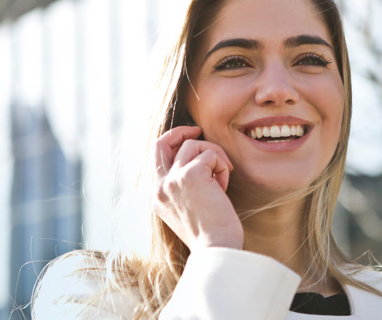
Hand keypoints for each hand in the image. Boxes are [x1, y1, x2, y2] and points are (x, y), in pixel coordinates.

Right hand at [151, 126, 243, 250]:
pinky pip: (211, 154)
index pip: (156, 157)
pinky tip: (224, 187)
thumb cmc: (210, 234)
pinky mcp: (191, 174)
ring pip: (193, 145)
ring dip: (214, 156)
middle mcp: (160, 186)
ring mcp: (172, 179)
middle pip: (162, 142)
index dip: (173, 143)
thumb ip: (183, 187)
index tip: (191, 139)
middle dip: (181, 131)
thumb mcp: (188, 209)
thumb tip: (197, 161)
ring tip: (222, 179)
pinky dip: (222, 166)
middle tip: (198, 130)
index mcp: (157, 196)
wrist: (216, 249)